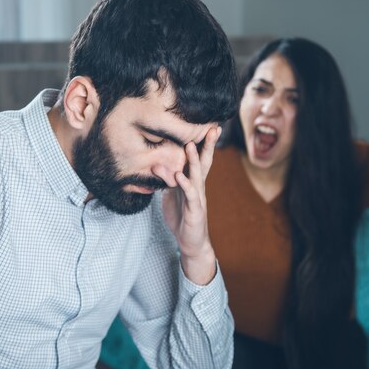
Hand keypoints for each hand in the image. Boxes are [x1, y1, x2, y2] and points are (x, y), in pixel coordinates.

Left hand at [161, 126, 221, 284]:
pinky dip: (185, 184)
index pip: (199, 159)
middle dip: (207, 145)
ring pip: (197, 176)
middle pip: (204, 162)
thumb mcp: (171, 195)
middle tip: (212, 127)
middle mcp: (198, 186)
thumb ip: (166, 180)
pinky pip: (190, 195)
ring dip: (194, 160)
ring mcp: (198, 197)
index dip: (203, 143)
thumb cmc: (182, 216)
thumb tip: (156, 166)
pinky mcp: (194, 210)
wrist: (190, 241)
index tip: (208, 126)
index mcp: (193, 181)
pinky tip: (180, 176)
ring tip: (190, 146)